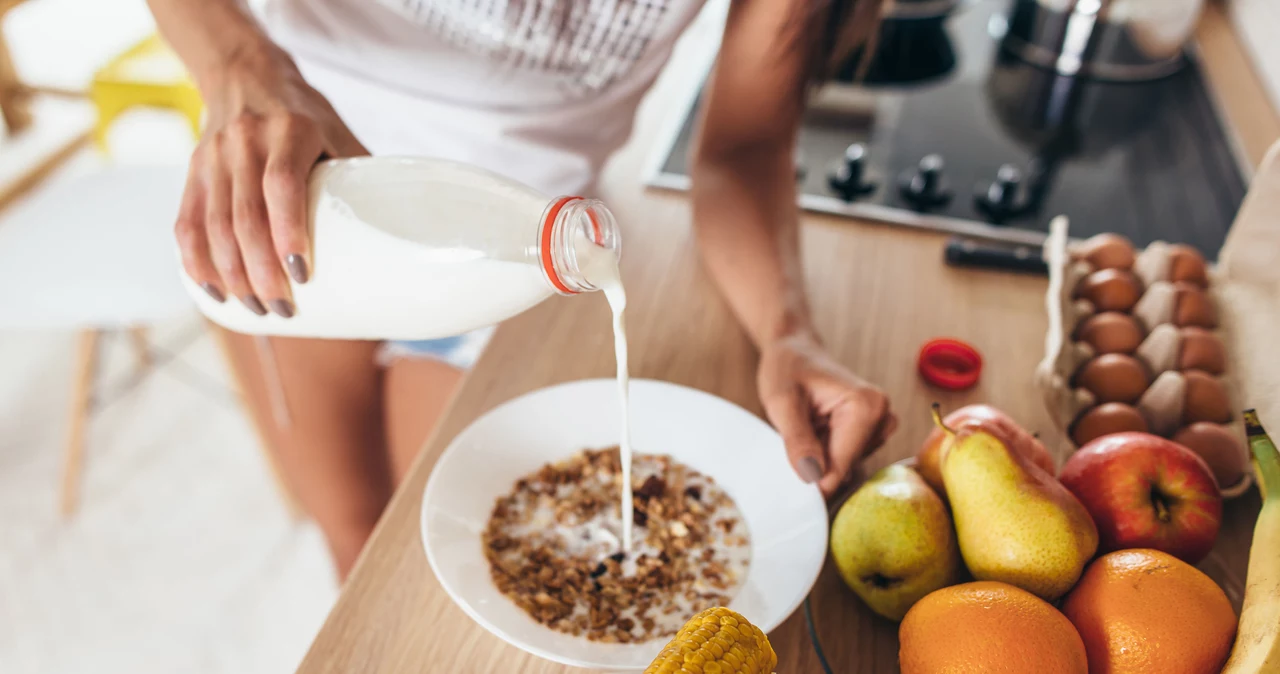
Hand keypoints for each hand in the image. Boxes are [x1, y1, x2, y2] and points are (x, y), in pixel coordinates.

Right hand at [176, 42, 366, 316]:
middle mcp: (246, 141)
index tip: (301, 275)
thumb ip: (358, 175)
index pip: (281, 186)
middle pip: (245, 217)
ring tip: (255, 309)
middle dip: (260, 272)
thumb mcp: (337, 133)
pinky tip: (212, 289)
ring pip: (213, 225)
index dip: (288, 233)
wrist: (246, 74)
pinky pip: (186, 221)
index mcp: (289, 131)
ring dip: (231, 275)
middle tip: (282, 309)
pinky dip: (194, 259)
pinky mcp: (193, 170)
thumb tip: (396, 234)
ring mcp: (214, 156)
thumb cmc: (305, 115)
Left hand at [758, 332, 896, 496]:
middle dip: (815, 464)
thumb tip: (812, 477)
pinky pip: (846, 460)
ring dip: (819, 457)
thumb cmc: (788, 369)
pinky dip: (825, 453)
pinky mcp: (873, 434)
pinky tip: (815, 431)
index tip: (789, 477)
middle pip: (845, 469)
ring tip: (805, 427)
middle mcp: (882, 417)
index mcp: (867, 406)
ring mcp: (881, 426)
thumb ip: (798, 440)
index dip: (812, 478)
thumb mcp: (782, 402)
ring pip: (845, 467)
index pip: (841, 468)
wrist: (795, 352)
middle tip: (793, 436)